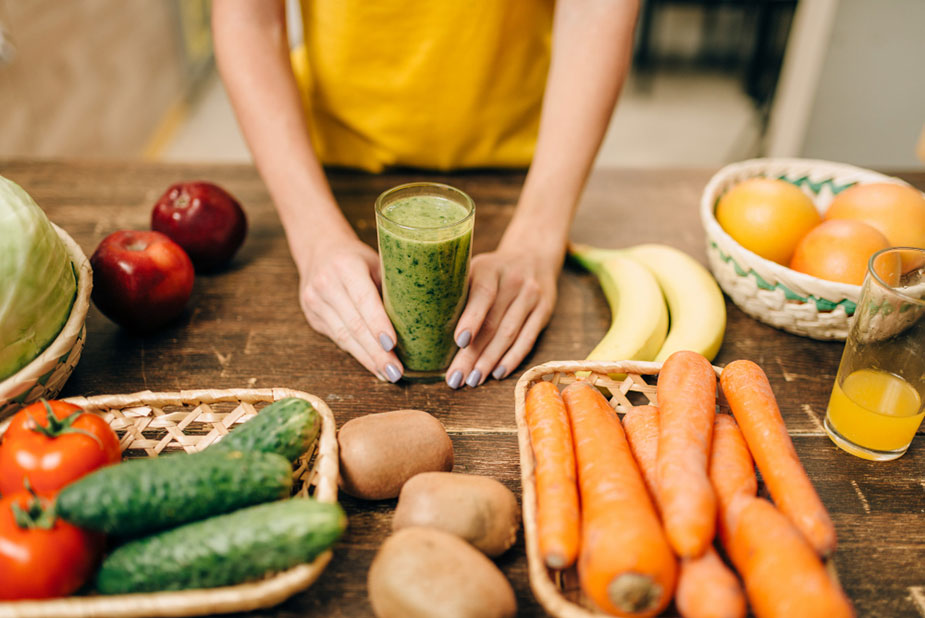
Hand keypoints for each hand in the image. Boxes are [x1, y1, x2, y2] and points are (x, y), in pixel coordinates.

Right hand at [298, 238, 403, 381]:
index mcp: (347, 266)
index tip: (393, 345)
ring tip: (387, 373)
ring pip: (344, 337)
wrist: (320, 249)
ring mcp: (315, 301)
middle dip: (376, 352)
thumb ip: (393, 286)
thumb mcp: (378, 262)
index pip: (364, 299)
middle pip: (354, 324)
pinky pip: (337, 339)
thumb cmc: (359, 258)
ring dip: (367, 358)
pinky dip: (357, 353)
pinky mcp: (312, 316)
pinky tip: (373, 364)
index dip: (378, 324)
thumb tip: (423, 319)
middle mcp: (326, 283)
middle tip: (396, 371)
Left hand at [445, 248, 558, 387]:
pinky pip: (528, 339)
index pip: (483, 295)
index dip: (471, 319)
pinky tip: (497, 373)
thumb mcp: (474, 268)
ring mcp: (532, 296)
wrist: (532, 255)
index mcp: (490, 268)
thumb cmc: (491, 269)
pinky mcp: (544, 310)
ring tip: (473, 380)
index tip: (460, 342)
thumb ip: (457, 291)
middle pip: (493, 323)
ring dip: (490, 361)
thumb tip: (427, 327)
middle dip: (473, 354)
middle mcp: (514, 281)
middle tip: (456, 378)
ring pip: (510, 334)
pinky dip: (512, 358)